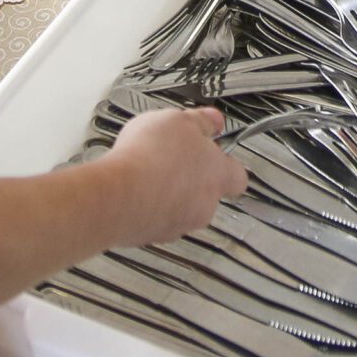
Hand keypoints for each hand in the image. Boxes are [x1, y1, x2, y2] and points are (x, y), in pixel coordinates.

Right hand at [102, 107, 246, 243]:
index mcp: (217, 174)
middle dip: (190, 176)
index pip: (238, 176)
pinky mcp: (152, 235)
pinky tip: (131, 188)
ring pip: (180, 207)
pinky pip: (154, 218)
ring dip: (167, 192)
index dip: (226, 162)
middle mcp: (204, 205)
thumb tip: (213, 121)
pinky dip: (146, 206)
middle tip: (172, 156)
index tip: (215, 150)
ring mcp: (178, 224)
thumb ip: (201, 121)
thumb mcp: (179, 120)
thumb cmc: (150, 158)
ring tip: (146, 170)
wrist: (117, 195)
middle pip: (207, 192)